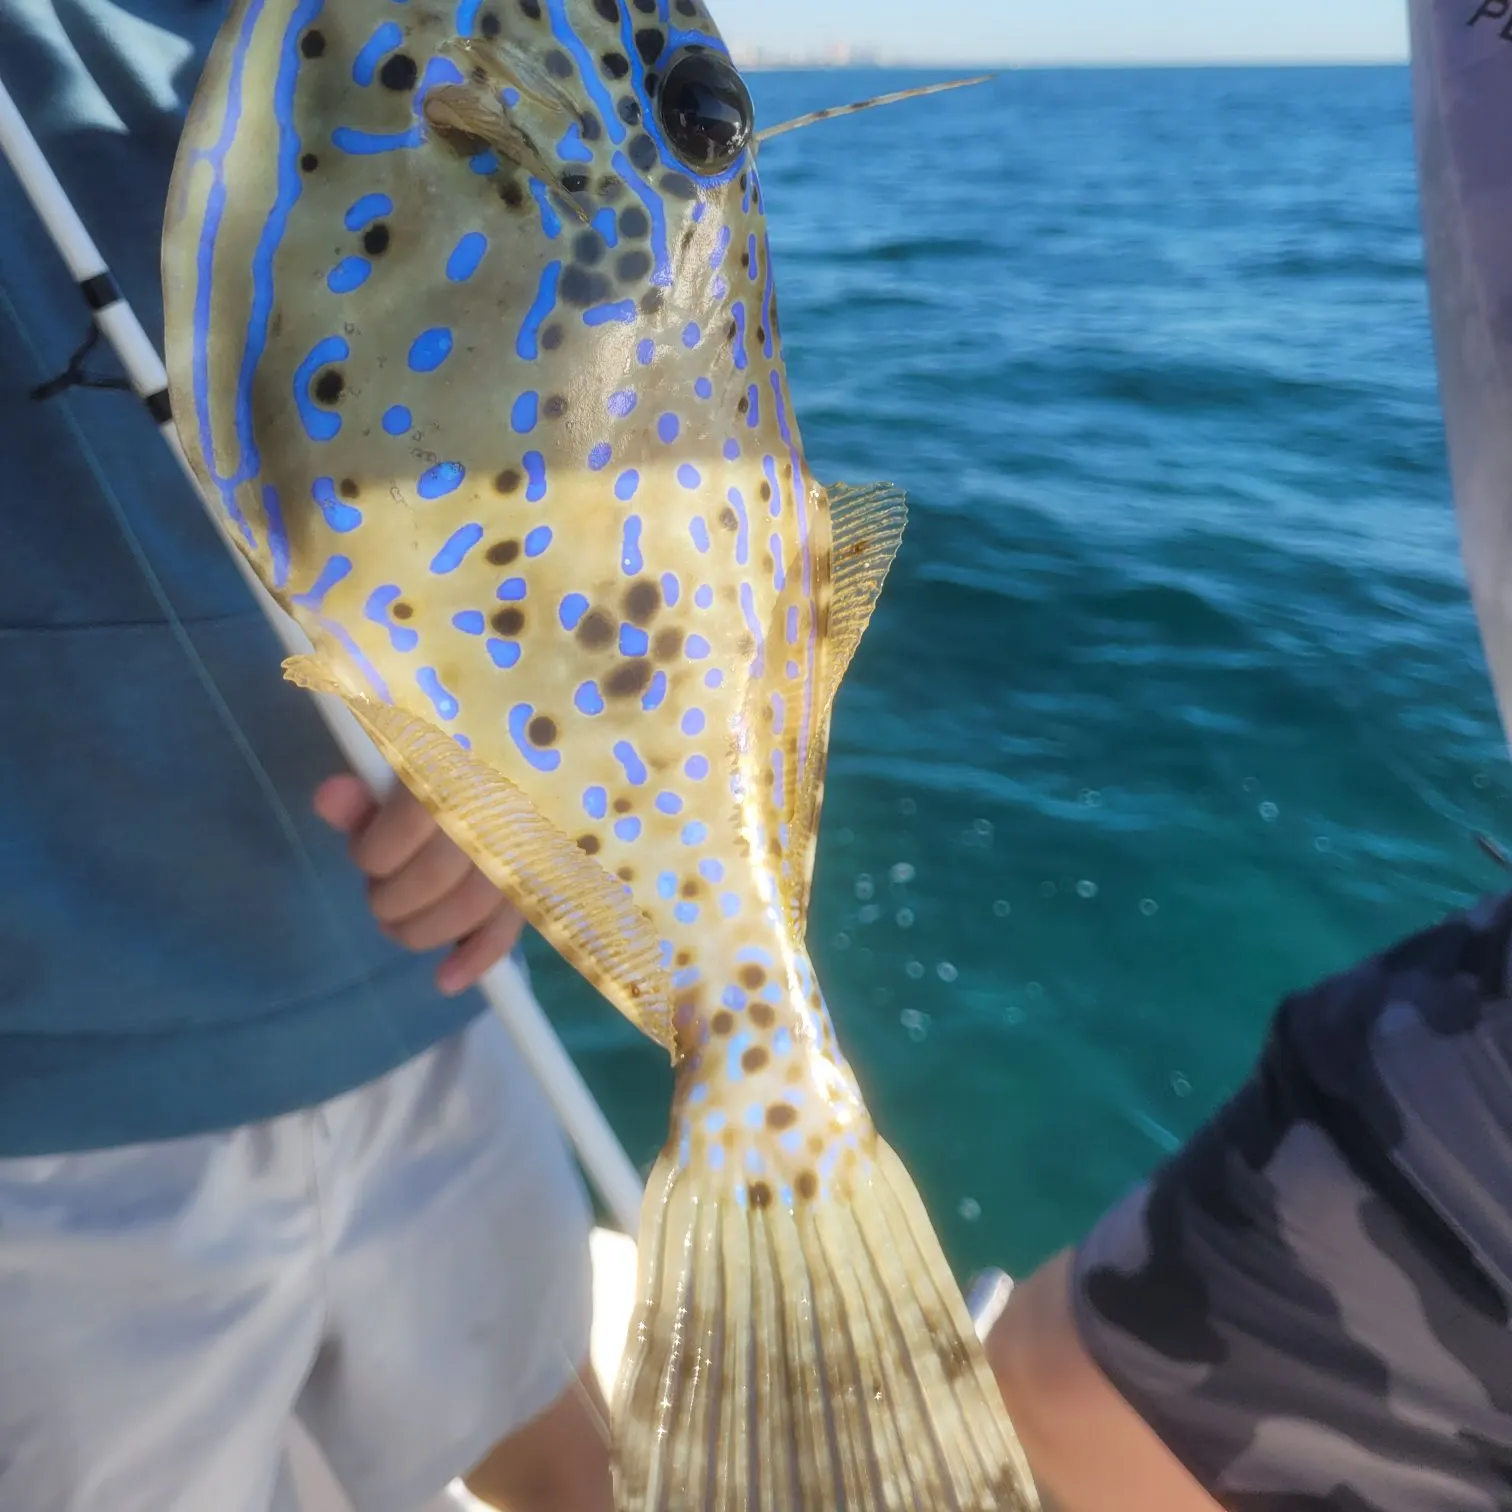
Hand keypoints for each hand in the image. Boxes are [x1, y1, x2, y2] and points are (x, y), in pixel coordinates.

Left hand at [313, 774, 523, 996]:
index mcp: (456, 775)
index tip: (368, 855)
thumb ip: (369, 790)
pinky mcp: (538, 885)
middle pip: (434, 876)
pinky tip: (445, 980)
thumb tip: (327, 800)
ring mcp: (519, 852)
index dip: (375, 853)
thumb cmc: (455, 770)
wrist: (530, 771)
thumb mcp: (408, 771)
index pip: (404, 828)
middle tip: (380, 898)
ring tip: (398, 926)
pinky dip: (476, 959)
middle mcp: (493, 814)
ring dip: (422, 929)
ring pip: (470, 908)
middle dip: (393, 899)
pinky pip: (509, 928)